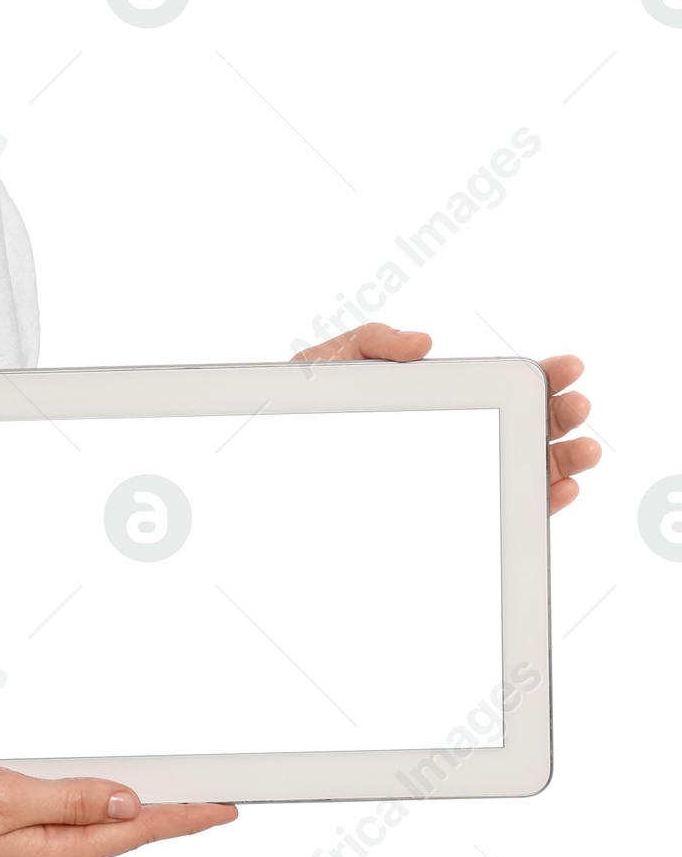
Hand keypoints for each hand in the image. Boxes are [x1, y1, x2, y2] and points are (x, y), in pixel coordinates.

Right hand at [0, 759, 235, 856]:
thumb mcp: (4, 794)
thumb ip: (71, 799)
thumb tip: (128, 802)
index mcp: (50, 856)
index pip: (134, 833)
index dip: (183, 817)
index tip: (222, 807)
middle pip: (122, 835)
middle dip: (167, 814)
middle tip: (210, 794)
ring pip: (96, 831)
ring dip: (132, 812)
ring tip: (168, 790)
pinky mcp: (9, 847)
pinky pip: (67, 827)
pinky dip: (94, 810)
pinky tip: (100, 798)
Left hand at [290, 322, 599, 514]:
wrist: (273, 460)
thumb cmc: (303, 411)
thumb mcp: (332, 364)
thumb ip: (373, 343)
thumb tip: (423, 343)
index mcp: (441, 396)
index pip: (502, 385)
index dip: (539, 376)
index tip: (566, 368)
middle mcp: (459, 436)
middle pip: (523, 427)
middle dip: (559, 416)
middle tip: (577, 406)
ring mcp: (456, 475)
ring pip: (520, 470)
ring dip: (559, 461)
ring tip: (583, 449)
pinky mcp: (446, 513)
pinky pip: (500, 512)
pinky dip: (535, 504)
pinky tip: (556, 492)